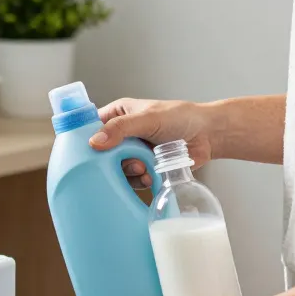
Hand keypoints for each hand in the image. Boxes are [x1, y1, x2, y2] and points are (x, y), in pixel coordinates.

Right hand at [90, 98, 222, 188]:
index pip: (91, 127)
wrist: (208, 135)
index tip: (91, 152)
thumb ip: (120, 129)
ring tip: (144, 167)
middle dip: (113, 161)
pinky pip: (131, 180)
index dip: (87, 140)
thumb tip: (94, 142)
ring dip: (128, 172)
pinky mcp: (144, 167)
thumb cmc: (181, 117)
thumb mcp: (147, 118)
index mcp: (118, 115)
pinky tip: (150, 175)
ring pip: (116, 169)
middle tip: (128, 160)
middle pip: (102, 154)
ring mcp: (133, 152)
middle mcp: (122, 134)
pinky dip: (139, 181)